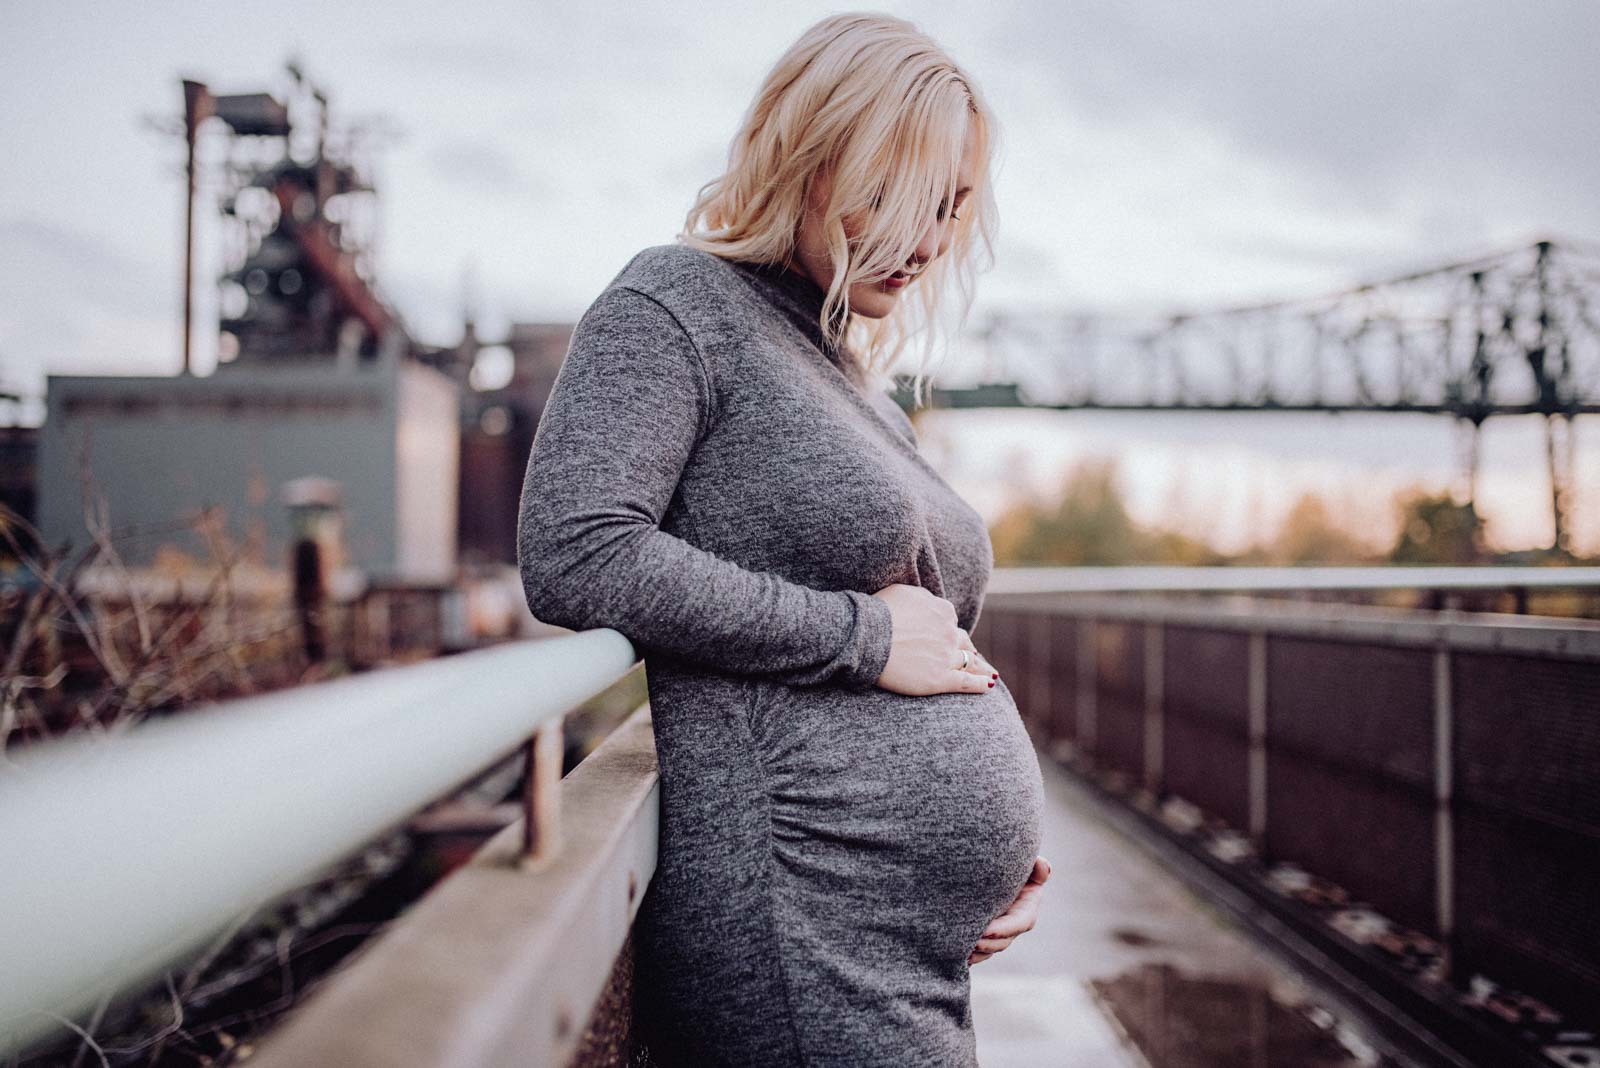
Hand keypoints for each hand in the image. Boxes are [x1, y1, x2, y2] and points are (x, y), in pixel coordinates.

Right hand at [871, 584, 998, 695]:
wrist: (868, 636)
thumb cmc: (879, 611)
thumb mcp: (904, 591)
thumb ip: (923, 597)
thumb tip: (931, 603)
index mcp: (943, 611)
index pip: (950, 621)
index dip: (948, 630)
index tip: (946, 637)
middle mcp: (949, 632)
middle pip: (962, 642)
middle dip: (966, 648)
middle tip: (972, 655)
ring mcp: (947, 656)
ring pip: (969, 661)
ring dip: (979, 667)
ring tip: (987, 672)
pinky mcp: (940, 679)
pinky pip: (967, 682)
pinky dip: (980, 684)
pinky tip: (989, 685)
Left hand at [968, 855, 1050, 964]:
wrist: (989, 865)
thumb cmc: (1010, 861)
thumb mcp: (1026, 863)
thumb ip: (1036, 865)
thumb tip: (1042, 867)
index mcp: (1026, 907)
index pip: (1020, 922)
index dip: (1004, 929)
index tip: (986, 931)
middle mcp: (1013, 922)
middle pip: (1004, 940)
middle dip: (988, 944)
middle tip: (971, 944)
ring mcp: (998, 931)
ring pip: (990, 948)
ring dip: (978, 953)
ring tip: (963, 952)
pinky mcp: (983, 933)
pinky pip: (978, 950)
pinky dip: (970, 955)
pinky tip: (957, 955)